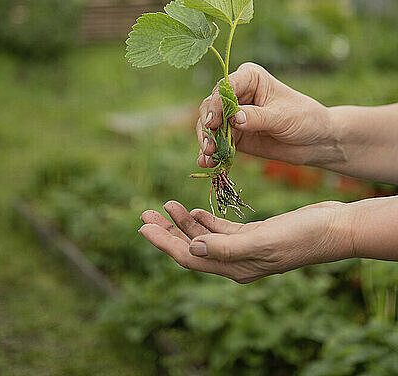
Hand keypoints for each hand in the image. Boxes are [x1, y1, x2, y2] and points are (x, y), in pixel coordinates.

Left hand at [139, 200, 352, 282]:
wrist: (331, 228)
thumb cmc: (300, 236)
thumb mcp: (261, 241)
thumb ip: (225, 248)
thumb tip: (190, 250)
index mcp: (234, 268)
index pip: (188, 258)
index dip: (164, 243)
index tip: (143, 227)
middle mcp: (235, 262)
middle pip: (190, 248)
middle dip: (166, 232)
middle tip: (144, 214)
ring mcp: (243, 248)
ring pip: (204, 237)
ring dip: (183, 222)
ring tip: (164, 206)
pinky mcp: (253, 234)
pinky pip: (221, 231)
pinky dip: (205, 221)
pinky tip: (194, 211)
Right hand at [196, 62, 343, 168]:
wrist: (314, 141)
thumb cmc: (303, 118)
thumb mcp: (282, 117)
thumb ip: (257, 117)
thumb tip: (234, 119)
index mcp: (250, 78)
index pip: (226, 87)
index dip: (216, 103)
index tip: (213, 122)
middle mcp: (237, 93)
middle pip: (211, 105)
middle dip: (207, 125)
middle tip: (209, 145)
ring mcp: (232, 115)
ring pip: (209, 124)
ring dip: (206, 140)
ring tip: (207, 157)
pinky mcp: (233, 135)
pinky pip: (216, 141)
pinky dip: (210, 152)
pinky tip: (206, 163)